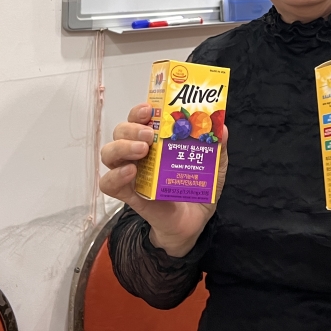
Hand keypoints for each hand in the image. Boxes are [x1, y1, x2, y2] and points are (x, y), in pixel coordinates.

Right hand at [100, 103, 229, 256]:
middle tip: (149, 134)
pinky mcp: (128, 194)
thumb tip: (222, 126)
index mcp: (156, 140)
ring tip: (142, 150)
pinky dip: (115, 175)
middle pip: (120, 131)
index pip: (139, 118)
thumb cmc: (199, 186)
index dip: (139, 110)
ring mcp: (131, 173)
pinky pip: (108, 183)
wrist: (194, 221)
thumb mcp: (214, 164)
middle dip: (131, 128)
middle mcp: (139, 152)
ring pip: (109, 153)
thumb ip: (218, 146)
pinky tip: (130, 172)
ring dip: (122, 147)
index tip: (149, 109)